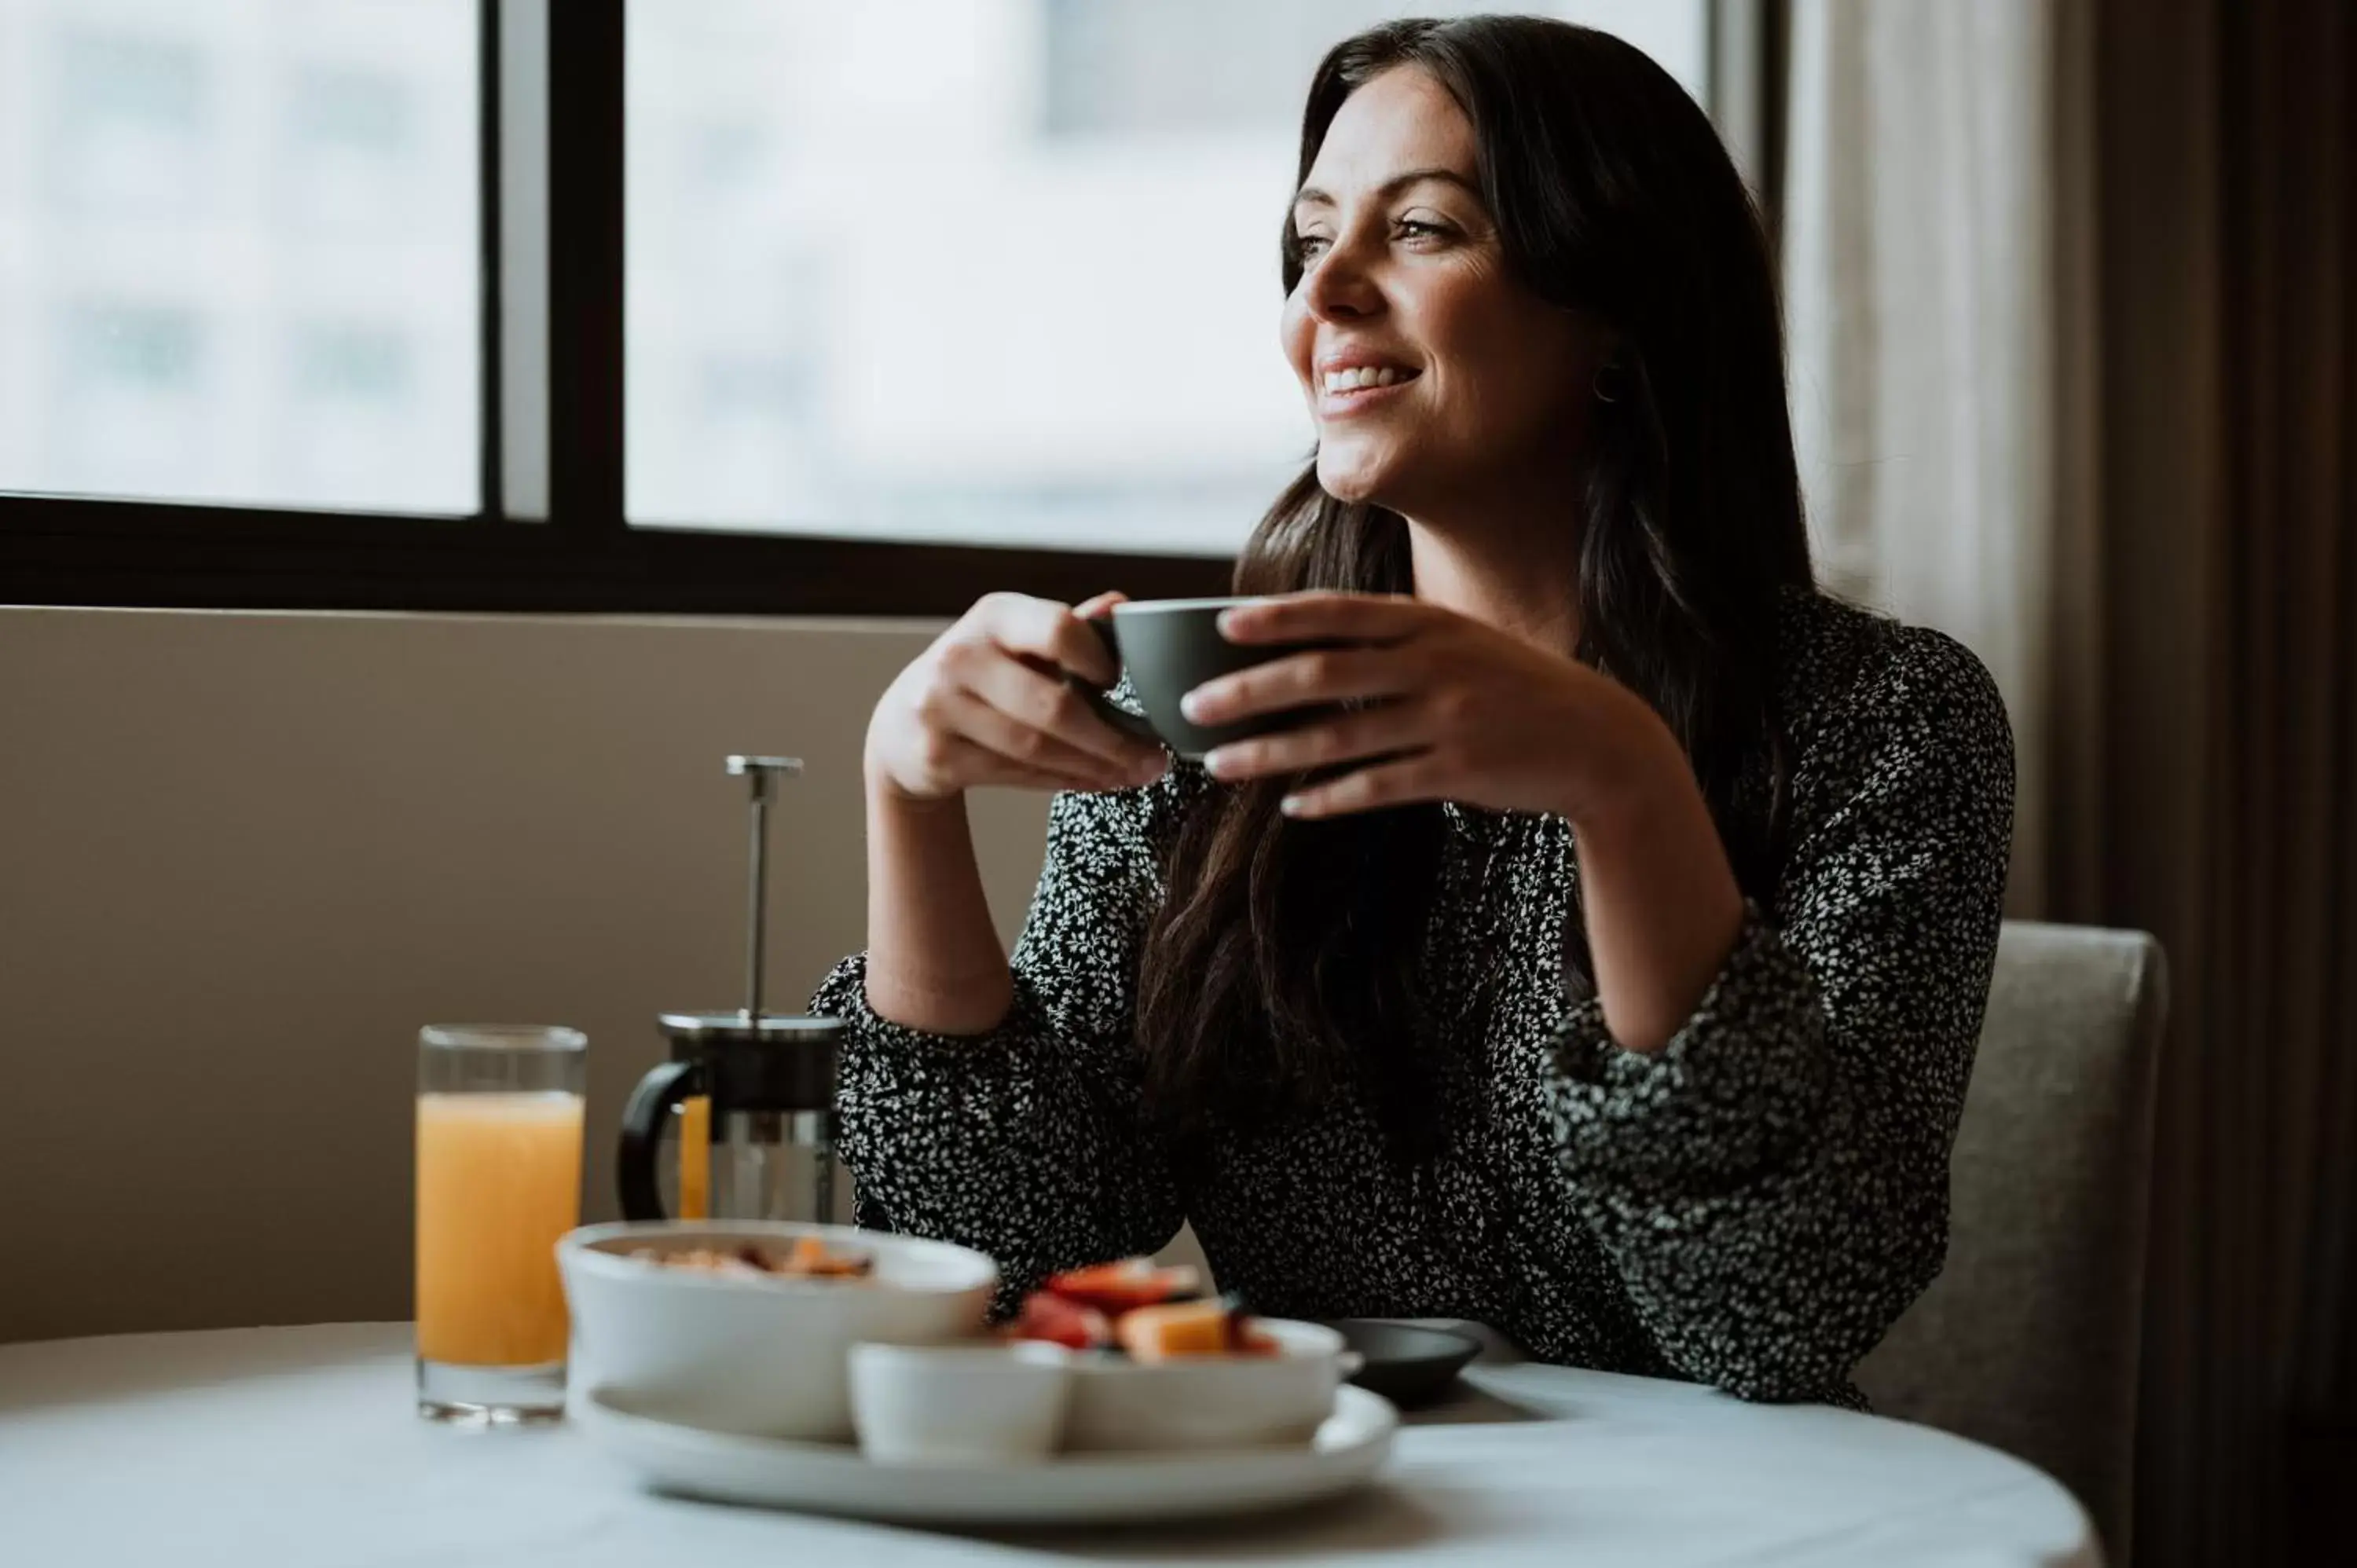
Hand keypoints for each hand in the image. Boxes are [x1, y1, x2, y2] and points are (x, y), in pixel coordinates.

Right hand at [866, 592, 1168, 803]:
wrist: (901, 726)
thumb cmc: (981, 676)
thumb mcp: (1016, 641)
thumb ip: (1068, 628)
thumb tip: (1121, 604)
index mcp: (994, 616)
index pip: (1058, 628)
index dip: (1099, 658)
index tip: (1123, 683)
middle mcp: (962, 655)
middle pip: (1053, 705)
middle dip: (1112, 739)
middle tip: (1154, 759)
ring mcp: (942, 707)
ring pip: (1037, 748)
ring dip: (1095, 768)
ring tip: (1133, 775)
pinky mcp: (938, 755)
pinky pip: (1017, 775)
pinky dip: (1064, 781)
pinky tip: (1094, 782)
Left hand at [1181, 592, 1673, 821]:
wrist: (1600, 740)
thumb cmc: (1514, 688)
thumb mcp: (1462, 641)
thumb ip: (1396, 639)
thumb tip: (1309, 644)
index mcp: (1430, 624)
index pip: (1339, 612)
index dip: (1278, 618)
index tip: (1222, 626)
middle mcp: (1434, 665)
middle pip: (1323, 673)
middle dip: (1250, 690)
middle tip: (1194, 705)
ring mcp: (1446, 720)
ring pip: (1339, 737)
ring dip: (1271, 752)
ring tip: (1221, 765)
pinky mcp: (1457, 773)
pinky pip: (1377, 787)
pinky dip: (1330, 797)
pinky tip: (1292, 806)